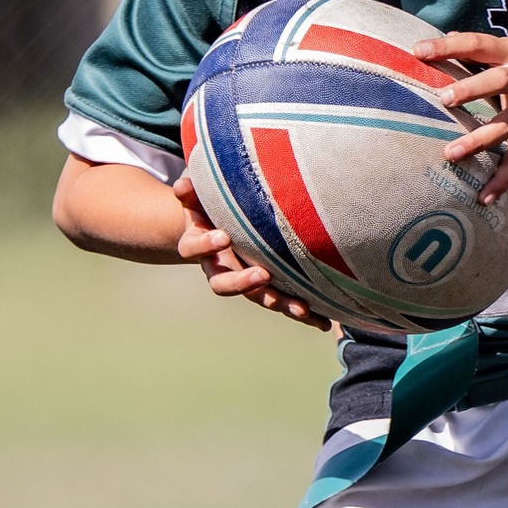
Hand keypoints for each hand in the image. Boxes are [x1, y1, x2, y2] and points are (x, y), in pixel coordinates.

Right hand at [172, 177, 333, 329]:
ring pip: (258, 297)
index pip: (193, 248)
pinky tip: (324, 322)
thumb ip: (191, 192)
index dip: (205, 244)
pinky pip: (284, 303)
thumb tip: (182, 185)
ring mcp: (244, 281)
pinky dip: (305, 314)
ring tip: (302, 309)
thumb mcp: (199, 196)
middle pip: (223, 284)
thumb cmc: (211, 206)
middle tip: (263, 275)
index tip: (222, 237)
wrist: (219, 228)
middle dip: (243, 282)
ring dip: (280, 304)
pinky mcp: (268, 287)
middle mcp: (219, 268)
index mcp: (199, 245)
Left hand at [419, 32, 507, 202]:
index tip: (418, 51)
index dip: (449, 46)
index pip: (478, 45)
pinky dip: (501, 181)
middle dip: (472, 89)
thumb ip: (478, 49)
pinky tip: (483, 198)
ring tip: (450, 153)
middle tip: (444, 99)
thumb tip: (438, 40)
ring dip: (479, 141)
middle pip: (500, 81)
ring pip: (506, 126)